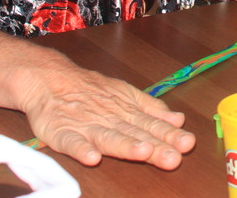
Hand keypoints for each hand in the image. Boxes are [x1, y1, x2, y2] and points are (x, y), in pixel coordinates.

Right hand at [16, 60, 195, 169]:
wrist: (49, 79)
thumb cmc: (92, 91)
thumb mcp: (126, 95)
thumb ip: (152, 109)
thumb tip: (178, 120)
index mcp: (127, 112)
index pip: (152, 126)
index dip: (169, 136)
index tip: (187, 144)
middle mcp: (110, 119)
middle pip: (135, 134)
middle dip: (155, 146)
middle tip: (174, 157)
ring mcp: (86, 126)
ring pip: (108, 137)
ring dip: (126, 145)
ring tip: (143, 152)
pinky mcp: (61, 132)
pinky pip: (71, 142)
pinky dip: (81, 149)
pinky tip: (91, 158)